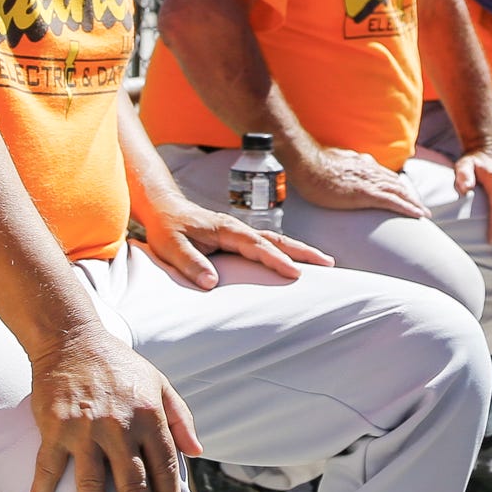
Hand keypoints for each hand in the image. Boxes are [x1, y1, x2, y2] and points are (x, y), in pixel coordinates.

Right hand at [28, 330, 201, 491]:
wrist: (71, 339)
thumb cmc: (119, 363)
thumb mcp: (159, 382)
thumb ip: (181, 417)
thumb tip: (198, 451)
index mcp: (149, 415)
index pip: (165, 465)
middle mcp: (120, 425)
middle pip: (133, 483)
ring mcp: (85, 428)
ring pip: (92, 484)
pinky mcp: (56, 427)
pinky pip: (48, 468)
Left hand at [136, 195, 332, 288]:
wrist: (164, 209)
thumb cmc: (167, 228)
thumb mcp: (172, 247)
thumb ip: (190, 263)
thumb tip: (211, 282)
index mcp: (226, 229)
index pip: (257, 245)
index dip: (276, 259)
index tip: (295, 272)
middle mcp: (238, 229)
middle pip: (276, 239)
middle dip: (303, 251)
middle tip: (328, 263)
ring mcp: (240, 233)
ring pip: (275, 241)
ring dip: (299, 250)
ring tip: (323, 262)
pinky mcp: (239, 239)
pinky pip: (267, 245)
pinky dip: (286, 252)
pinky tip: (296, 263)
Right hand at [284, 146, 428, 219]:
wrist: (306, 164)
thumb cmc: (311, 166)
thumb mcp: (330, 163)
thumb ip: (339, 167)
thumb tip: (339, 171)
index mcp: (361, 163)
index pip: (385, 175)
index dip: (396, 185)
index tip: (404, 193)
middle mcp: (369, 170)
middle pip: (396, 183)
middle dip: (409, 195)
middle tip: (419, 206)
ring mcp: (369, 182)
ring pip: (399, 192)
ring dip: (414, 203)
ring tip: (423, 213)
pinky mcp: (366, 193)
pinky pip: (394, 202)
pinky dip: (408, 208)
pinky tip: (418, 214)